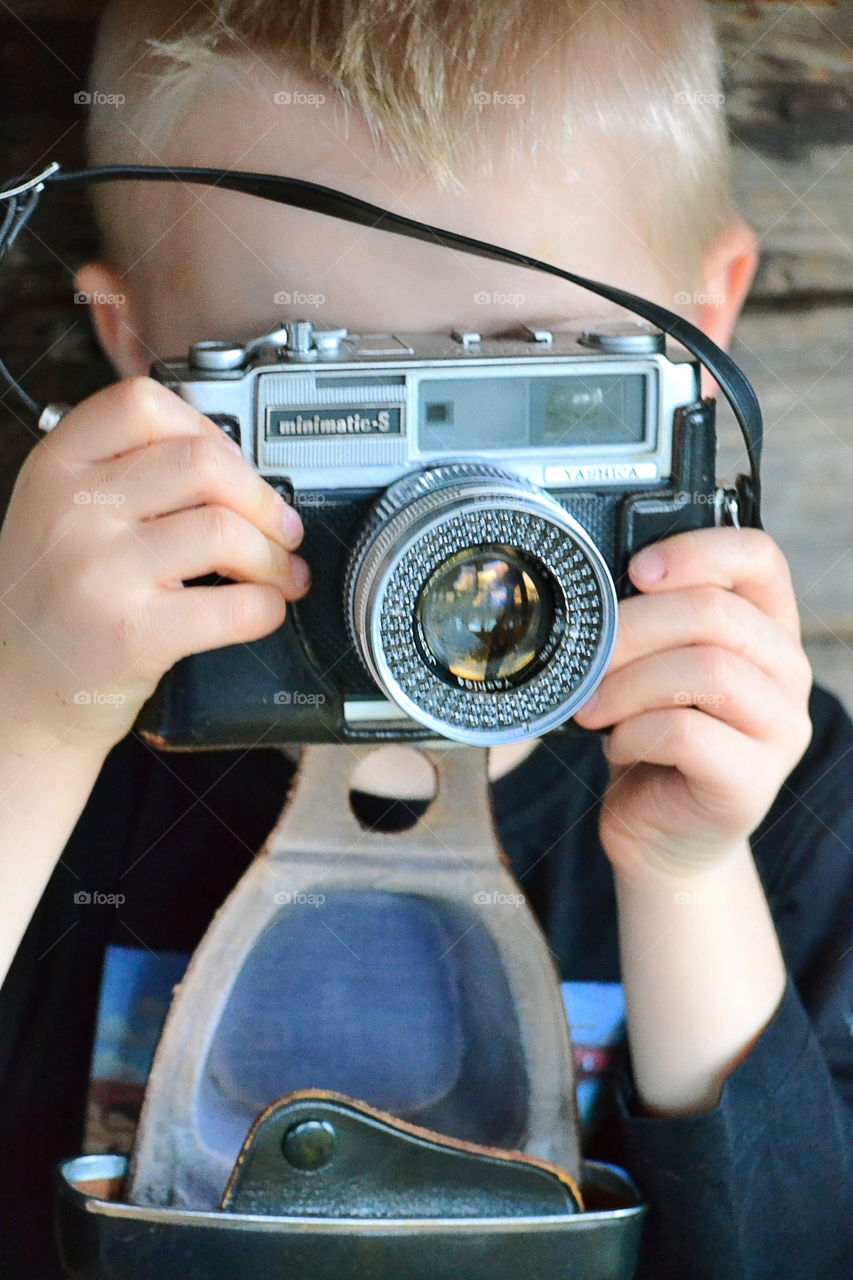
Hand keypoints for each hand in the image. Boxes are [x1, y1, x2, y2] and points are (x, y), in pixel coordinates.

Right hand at [0, 376, 309, 755]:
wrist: (16, 694)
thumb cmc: (52, 601)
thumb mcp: (58, 514)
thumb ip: (123, 475)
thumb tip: (236, 465)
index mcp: (56, 468)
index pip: (143, 404)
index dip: (207, 428)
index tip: (233, 464)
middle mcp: (72, 512)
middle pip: (203, 463)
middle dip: (262, 497)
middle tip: (280, 527)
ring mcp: (101, 574)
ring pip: (226, 530)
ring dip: (274, 555)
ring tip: (278, 573)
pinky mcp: (135, 636)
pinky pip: (237, 606)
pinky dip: (269, 607)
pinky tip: (262, 610)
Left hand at [572, 526, 812, 878]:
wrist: (662, 835)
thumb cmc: (652, 739)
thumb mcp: (651, 666)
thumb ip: (649, 622)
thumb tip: (593, 586)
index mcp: (766, 626)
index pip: (758, 556)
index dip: (695, 550)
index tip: (634, 571)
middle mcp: (787, 671)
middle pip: (717, 613)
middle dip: (632, 628)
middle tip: (586, 656)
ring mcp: (780, 728)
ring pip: (707, 670)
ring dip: (628, 684)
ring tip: (591, 708)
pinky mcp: (752, 781)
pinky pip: (686, 733)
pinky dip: (634, 732)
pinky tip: (616, 746)